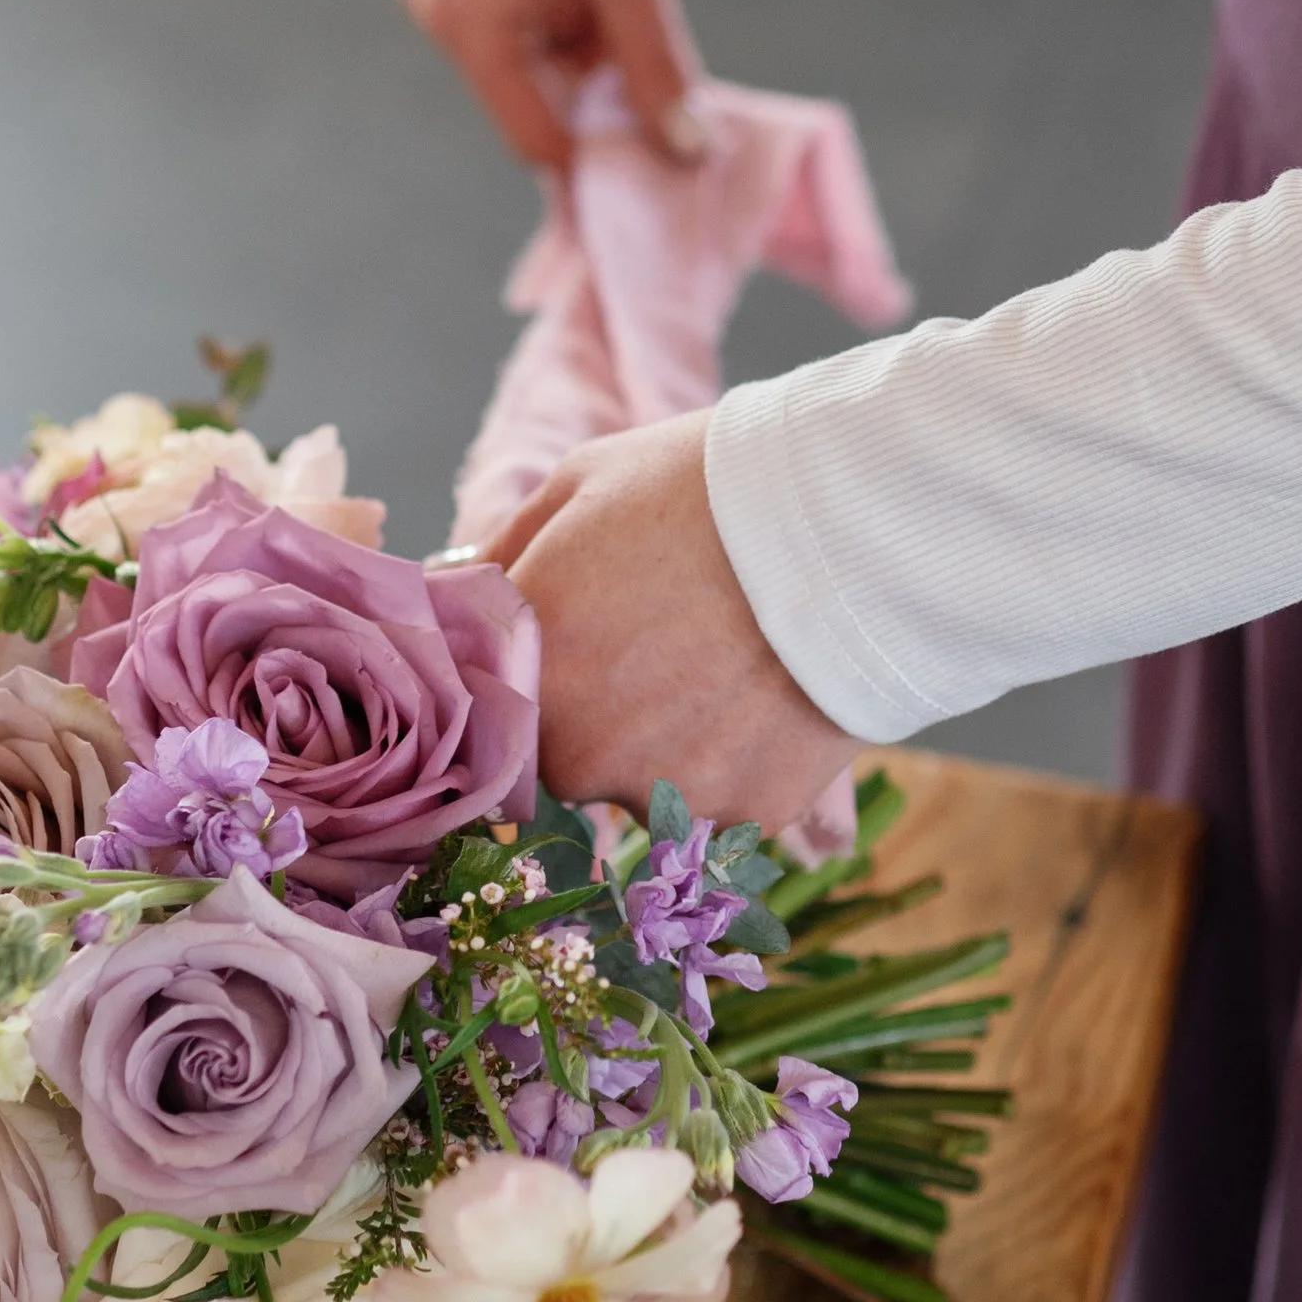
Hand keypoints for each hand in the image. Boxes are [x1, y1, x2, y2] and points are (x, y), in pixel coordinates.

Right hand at [396, 0, 704, 171]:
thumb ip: (657, 68)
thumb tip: (687, 155)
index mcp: (465, 16)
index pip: (535, 137)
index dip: (606, 159)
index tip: (676, 168)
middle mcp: (445, 10)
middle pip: (536, 106)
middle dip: (608, 108)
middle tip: (685, 109)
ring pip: (544, 71)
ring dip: (604, 64)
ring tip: (655, 25)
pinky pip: (538, 31)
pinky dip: (588, 31)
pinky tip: (628, 2)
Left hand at [482, 413, 853, 826]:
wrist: (850, 520)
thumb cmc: (701, 486)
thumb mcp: (576, 488)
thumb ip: (501, 559)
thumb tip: (452, 594)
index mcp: (525, 673)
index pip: (496, 713)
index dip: (536, 680)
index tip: (578, 648)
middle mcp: (579, 753)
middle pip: (570, 759)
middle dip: (604, 715)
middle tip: (665, 647)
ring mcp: (664, 793)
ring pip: (649, 789)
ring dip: (674, 746)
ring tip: (729, 666)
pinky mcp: (747, 814)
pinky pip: (726, 802)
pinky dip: (744, 762)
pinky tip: (772, 698)